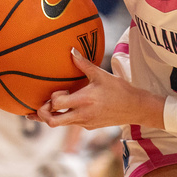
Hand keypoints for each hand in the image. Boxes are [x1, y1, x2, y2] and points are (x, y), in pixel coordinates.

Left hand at [37, 49, 163, 130]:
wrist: (135, 107)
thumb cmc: (119, 89)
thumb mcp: (101, 75)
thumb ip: (84, 64)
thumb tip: (71, 50)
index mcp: (84, 100)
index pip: (56, 104)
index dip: (52, 99)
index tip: (59, 91)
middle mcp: (82, 114)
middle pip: (52, 121)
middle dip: (42, 115)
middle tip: (41, 106)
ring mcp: (84, 123)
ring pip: (61, 124)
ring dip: (54, 116)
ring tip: (51, 107)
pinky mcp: (89, 127)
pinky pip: (73, 123)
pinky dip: (67, 117)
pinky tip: (71, 108)